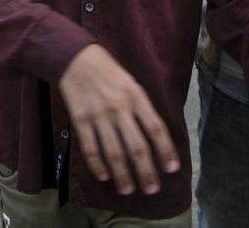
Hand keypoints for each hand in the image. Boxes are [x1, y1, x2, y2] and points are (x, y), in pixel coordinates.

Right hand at [58, 44, 179, 195]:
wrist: (76, 57)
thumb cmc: (108, 71)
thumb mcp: (131, 83)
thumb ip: (142, 107)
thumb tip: (154, 135)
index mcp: (136, 96)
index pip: (155, 128)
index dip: (166, 150)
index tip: (172, 169)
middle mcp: (120, 107)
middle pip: (137, 147)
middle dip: (146, 171)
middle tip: (152, 189)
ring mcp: (99, 115)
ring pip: (114, 152)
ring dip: (122, 175)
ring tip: (129, 190)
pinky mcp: (81, 119)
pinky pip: (90, 147)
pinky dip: (97, 164)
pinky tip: (104, 176)